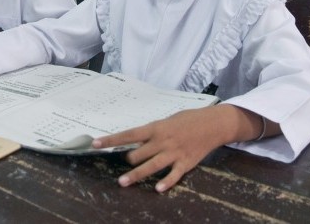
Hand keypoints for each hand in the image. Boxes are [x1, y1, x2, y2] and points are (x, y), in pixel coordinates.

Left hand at [92, 105, 248, 192]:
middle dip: (128, 159)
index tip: (96, 144)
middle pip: (138, 153)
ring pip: (151, 165)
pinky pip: (174, 174)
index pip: (128, 134)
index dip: (111, 140)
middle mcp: (162, 140)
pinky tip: (158, 189)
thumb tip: (137, 141)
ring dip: (136, 175)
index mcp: (156, 128)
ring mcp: (174, 152)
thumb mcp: (168, 120)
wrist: (213, 123)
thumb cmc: (188, 119)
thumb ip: (153, 131)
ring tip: (123, 182)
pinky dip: (166, 182)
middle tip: (125, 162)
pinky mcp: (186, 162)